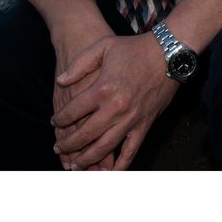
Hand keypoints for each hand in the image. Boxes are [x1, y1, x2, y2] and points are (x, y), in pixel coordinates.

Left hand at [51, 34, 180, 170]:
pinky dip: (120, 165)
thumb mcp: (103, 47)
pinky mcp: (144, 125)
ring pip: (104, 148)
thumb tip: (60, 81)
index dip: (59, 119)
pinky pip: (131, 151)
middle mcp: (115, 109)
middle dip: (68, 144)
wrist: (168, 54)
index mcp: (103, 89)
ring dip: (87, 159)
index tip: (54, 121)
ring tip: (75, 165)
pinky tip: (109, 173)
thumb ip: (79, 65)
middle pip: (85, 135)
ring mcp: (131, 120)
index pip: (73, 112)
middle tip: (58, 148)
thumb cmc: (134, 48)